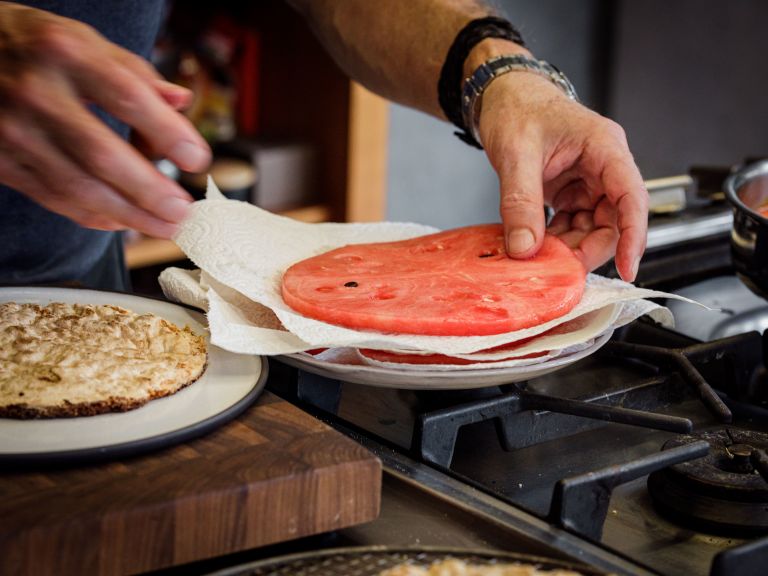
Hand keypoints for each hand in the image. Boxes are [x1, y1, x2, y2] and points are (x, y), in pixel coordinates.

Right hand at [0, 3, 210, 237]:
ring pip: (79, 187)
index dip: (168, 133)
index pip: (128, 97)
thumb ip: (135, 73)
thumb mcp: (84, 40)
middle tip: (183, 212)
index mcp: (66, 53)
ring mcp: (14, 131)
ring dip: (129, 215)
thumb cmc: (37, 47)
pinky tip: (124, 222)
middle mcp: (36, 93)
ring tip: (165, 227)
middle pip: (103, 155)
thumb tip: (181, 102)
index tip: (197, 160)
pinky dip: (94, 215)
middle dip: (150, 192)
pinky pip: (55, 198)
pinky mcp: (2, 161)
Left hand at [478, 71, 647, 281]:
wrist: (501, 96)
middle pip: (613, 220)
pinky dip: (556, 240)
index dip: (633, 235)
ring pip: (593, 227)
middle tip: (561, 268)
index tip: (627, 268)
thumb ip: (521, 202)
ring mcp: (587, 181)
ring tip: (541, 257)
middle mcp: (603, 166)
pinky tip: (536, 245)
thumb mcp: (515, 154)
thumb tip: (525, 247)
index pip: (632, 196)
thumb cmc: (516, 108)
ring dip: (570, 247)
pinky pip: (572, 225)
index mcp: (604, 148)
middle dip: (590, 248)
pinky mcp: (570, 191)